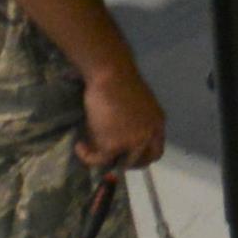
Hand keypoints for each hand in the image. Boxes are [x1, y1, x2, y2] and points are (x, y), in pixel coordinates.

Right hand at [78, 56, 168, 172]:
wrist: (111, 74)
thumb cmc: (119, 81)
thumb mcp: (136, 104)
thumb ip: (135, 122)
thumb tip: (120, 133)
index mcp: (157, 123)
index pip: (156, 151)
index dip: (141, 157)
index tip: (127, 157)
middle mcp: (149, 135)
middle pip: (142, 161)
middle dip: (124, 162)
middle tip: (108, 156)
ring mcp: (133, 142)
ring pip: (120, 163)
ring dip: (105, 159)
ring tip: (91, 151)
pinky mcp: (114, 145)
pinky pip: (99, 159)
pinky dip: (87, 155)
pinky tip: (79, 146)